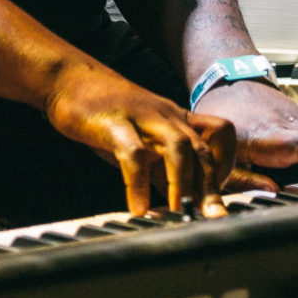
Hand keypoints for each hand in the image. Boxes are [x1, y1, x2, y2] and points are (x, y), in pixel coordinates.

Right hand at [41, 59, 237, 217]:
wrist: (70, 78)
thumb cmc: (108, 114)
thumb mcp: (143, 140)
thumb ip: (163, 170)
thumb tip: (180, 206)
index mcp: (177, 119)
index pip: (221, 133)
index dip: (226, 163)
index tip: (215, 195)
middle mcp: (167, 116)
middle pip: (202, 148)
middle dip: (212, 186)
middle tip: (214, 219)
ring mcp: (142, 117)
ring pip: (177, 146)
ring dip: (182, 183)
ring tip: (179, 214)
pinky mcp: (114, 122)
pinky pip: (133, 153)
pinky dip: (138, 183)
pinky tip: (138, 208)